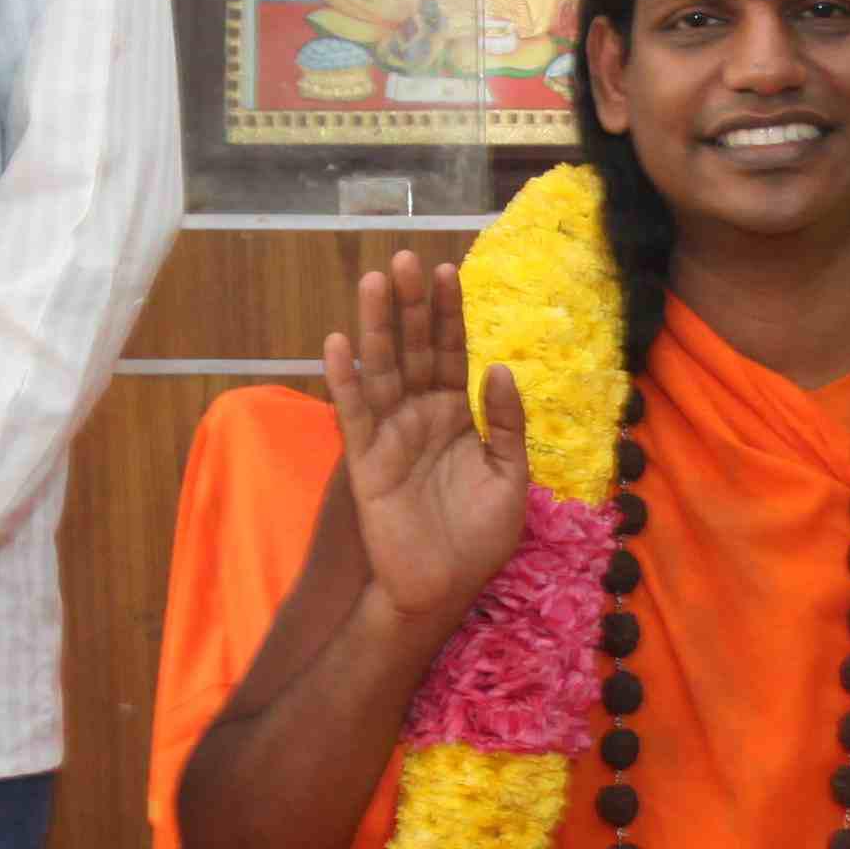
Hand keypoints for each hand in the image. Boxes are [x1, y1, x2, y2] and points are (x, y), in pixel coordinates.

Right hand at [327, 250, 532, 626]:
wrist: (443, 590)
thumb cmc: (477, 540)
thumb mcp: (510, 478)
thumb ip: (507, 424)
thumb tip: (500, 368)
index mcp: (457, 415)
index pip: (450, 352)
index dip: (448, 314)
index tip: (447, 270)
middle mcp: (420, 416)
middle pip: (413, 349)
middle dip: (410, 305)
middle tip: (404, 258)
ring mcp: (391, 434)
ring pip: (383, 369)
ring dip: (378, 325)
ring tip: (374, 280)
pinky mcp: (366, 461)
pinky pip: (355, 413)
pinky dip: (346, 379)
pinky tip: (338, 342)